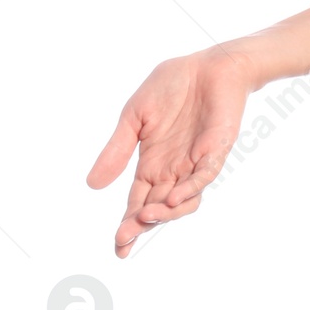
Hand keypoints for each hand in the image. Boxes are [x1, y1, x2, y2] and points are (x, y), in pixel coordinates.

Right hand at [86, 47, 255, 256]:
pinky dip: (190, 188)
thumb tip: (92, 185)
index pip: (138, 202)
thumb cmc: (173, 86)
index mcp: (152, 164)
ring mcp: (196, 161)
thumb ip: (117, 149)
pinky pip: (205, 174)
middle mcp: (175, 169)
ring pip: (184, 200)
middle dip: (141, 226)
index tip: (118, 246)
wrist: (209, 63)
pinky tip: (172, 197)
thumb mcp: (134, 117)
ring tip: (145, 217)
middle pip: (157, 208)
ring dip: (165, 213)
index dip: (128, 224)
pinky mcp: (217, 148)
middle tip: (124, 238)